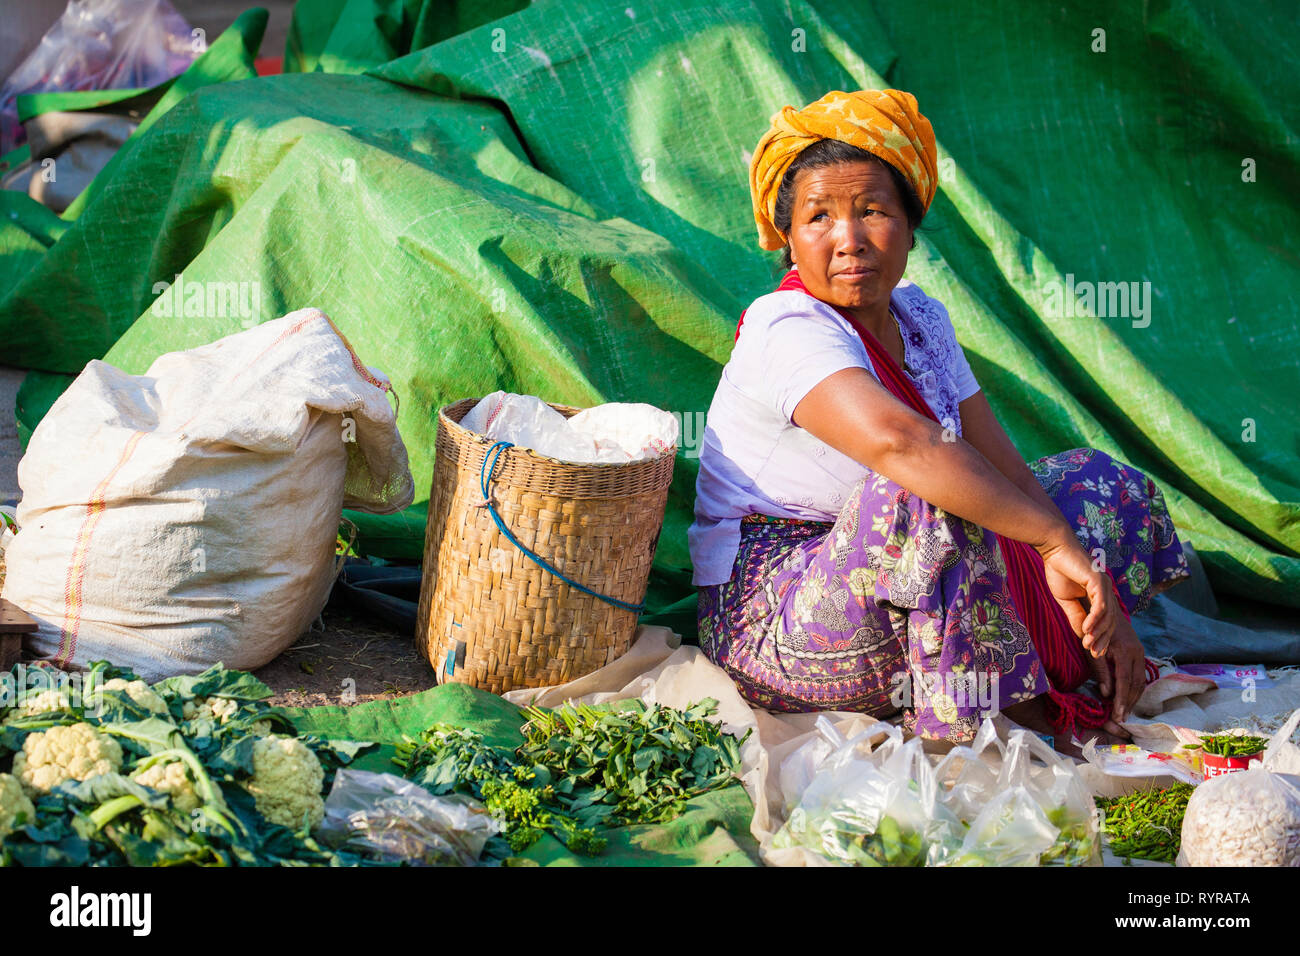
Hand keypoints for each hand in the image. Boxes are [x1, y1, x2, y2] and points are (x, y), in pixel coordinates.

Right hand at [1038, 531, 1116, 658]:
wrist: (1054, 549)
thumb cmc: (1059, 570)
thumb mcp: (1066, 600)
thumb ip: (1076, 616)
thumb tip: (1083, 635)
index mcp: (1100, 595)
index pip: (1106, 622)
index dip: (1102, 639)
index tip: (1095, 655)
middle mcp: (1106, 591)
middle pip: (1110, 621)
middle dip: (1103, 640)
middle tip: (1094, 655)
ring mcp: (1105, 585)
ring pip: (1107, 615)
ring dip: (1099, 632)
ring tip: (1089, 645)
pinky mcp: (1098, 581)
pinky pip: (1100, 605)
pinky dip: (1094, 619)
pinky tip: (1086, 630)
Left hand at [1090, 614, 1146, 723]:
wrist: (1107, 612)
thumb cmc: (1095, 632)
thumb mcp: (1093, 651)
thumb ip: (1101, 672)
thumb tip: (1106, 694)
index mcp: (1125, 652)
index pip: (1125, 682)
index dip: (1122, 700)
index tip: (1118, 716)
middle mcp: (1137, 653)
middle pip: (1136, 685)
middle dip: (1129, 704)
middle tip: (1122, 720)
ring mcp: (1141, 654)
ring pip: (1141, 682)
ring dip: (1134, 699)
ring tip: (1125, 714)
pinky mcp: (1141, 655)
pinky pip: (1141, 677)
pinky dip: (1136, 690)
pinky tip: (1129, 700)